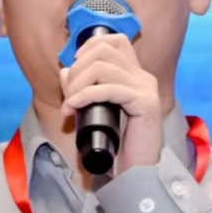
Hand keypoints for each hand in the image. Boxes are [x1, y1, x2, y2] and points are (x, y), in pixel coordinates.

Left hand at [59, 32, 162, 180]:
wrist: (135, 171)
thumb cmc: (117, 144)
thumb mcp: (95, 110)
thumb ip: (82, 87)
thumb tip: (65, 70)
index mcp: (136, 75)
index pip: (114, 41)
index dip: (89, 47)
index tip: (74, 68)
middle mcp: (144, 77)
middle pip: (104, 50)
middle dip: (77, 69)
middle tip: (68, 94)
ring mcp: (147, 89)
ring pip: (102, 67)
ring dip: (77, 84)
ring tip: (70, 105)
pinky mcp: (145, 104)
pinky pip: (109, 89)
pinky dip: (85, 95)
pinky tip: (74, 107)